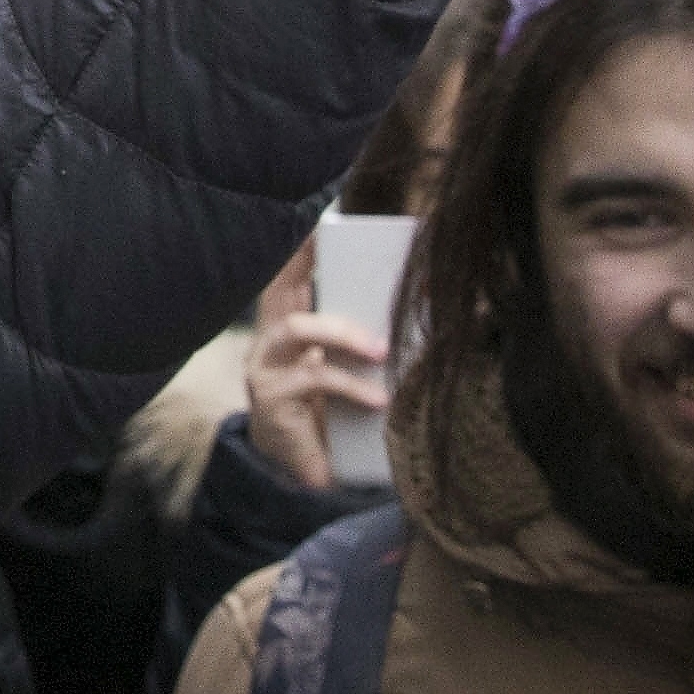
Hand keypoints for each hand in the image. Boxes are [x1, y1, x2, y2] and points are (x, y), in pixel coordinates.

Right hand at [237, 236, 389, 492]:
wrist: (305, 473)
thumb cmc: (332, 412)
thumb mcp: (350, 368)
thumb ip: (368, 340)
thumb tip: (428, 303)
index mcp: (290, 325)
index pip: (289, 274)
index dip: (302, 246)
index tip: (324, 220)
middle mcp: (270, 340)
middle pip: (281, 286)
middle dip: (308, 264)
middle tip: (356, 262)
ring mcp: (266, 368)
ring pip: (297, 329)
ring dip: (343, 333)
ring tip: (381, 352)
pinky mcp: (272, 400)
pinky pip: (312, 380)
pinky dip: (352, 387)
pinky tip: (378, 401)